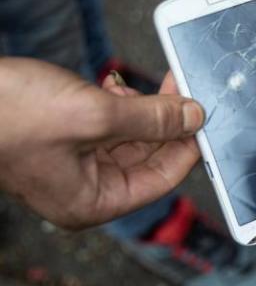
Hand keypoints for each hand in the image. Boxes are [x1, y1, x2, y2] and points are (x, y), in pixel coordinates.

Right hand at [0, 58, 203, 229]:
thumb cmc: (7, 114)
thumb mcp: (93, 115)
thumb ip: (151, 119)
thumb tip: (194, 118)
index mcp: (92, 202)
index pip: (163, 178)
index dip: (189, 145)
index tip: (205, 113)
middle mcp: (84, 190)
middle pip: (149, 158)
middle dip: (167, 122)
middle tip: (182, 88)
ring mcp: (72, 166)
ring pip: (130, 139)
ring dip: (143, 110)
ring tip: (143, 84)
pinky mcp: (62, 141)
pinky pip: (107, 127)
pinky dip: (118, 105)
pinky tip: (115, 84)